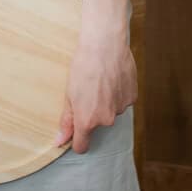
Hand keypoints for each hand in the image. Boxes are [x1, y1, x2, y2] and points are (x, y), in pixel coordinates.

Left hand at [54, 30, 135, 153]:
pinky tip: (113, 78)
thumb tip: (59, 141)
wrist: (104, 45)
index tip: (76, 133)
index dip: (77, 140)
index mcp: (87, 120)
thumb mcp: (69, 94)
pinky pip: (122, 101)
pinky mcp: (132, 97)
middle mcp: (106, 119)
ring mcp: (120, 109)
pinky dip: (118, 94)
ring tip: (101, 81)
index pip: (82, 146)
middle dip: (93, 113)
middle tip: (89, 91)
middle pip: (98, 125)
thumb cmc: (83, 66)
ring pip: (111, 111)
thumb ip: (66, 121)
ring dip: (106, 102)